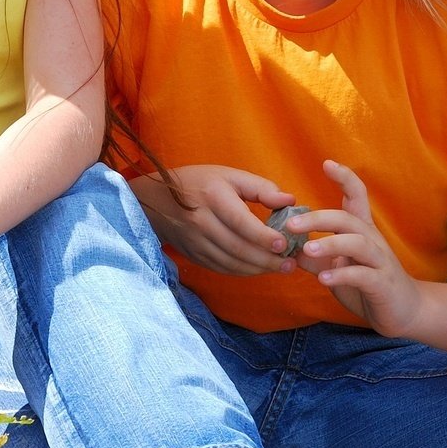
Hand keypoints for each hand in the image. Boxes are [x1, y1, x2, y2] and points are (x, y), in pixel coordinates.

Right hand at [129, 167, 295, 275]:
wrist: (156, 201)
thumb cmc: (200, 183)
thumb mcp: (229, 175)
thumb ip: (261, 188)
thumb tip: (289, 200)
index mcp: (212, 196)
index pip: (240, 221)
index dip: (262, 236)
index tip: (284, 244)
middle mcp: (201, 221)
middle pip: (237, 248)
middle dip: (267, 259)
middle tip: (290, 263)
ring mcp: (195, 242)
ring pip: (230, 262)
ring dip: (258, 269)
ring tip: (281, 268)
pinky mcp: (193, 255)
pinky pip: (221, 268)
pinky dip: (243, 271)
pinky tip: (259, 269)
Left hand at [288, 161, 423, 336]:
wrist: (405, 311)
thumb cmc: (368, 284)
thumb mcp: (338, 268)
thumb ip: (316, 258)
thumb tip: (287, 247)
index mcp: (362, 231)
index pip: (357, 196)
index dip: (345, 178)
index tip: (327, 163)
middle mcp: (372, 241)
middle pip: (349, 218)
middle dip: (319, 218)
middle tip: (290, 224)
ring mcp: (380, 262)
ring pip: (358, 243)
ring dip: (330, 244)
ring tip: (307, 250)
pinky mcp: (382, 284)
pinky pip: (363, 275)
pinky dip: (342, 275)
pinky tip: (323, 279)